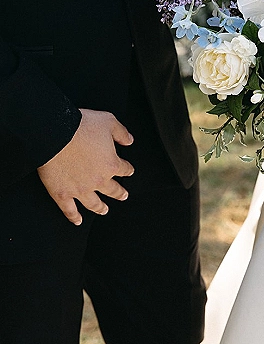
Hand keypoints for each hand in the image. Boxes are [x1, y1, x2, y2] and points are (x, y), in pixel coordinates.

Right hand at [37, 109, 134, 224]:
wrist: (54, 134)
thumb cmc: (80, 126)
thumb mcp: (108, 121)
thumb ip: (121, 133)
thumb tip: (129, 140)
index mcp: (111, 164)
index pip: (124, 169)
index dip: (128, 169)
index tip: (128, 170)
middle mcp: (98, 180)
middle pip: (113, 190)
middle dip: (119, 193)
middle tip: (123, 195)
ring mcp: (80, 190)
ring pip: (94, 203)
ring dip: (100, 208)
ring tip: (104, 210)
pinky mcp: (62, 194)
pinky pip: (69, 210)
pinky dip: (74, 217)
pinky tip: (78, 221)